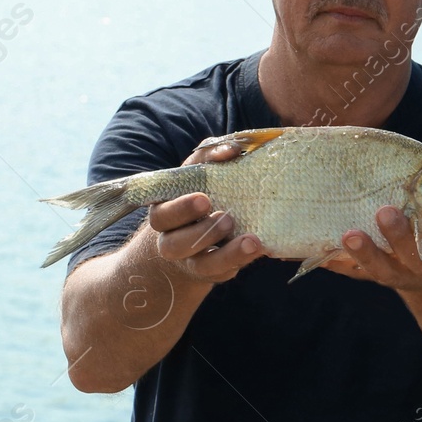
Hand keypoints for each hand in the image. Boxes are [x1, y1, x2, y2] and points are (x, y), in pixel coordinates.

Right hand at [147, 140, 262, 283]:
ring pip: (203, 264)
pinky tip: (259, 248)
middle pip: (176, 244)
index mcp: (163, 214)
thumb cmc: (197, 194)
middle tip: (226, 218)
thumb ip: (209, 155)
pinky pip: (224, 273)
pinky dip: (241, 261)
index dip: (182, 208)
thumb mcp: (197, 172)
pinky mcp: (214, 272)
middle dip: (201, 233)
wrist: (195, 233)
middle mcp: (172, 241)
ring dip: (228, 253)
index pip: (163, 214)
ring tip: (251, 240)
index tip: (204, 199)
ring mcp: (192, 261)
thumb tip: (233, 148)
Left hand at [324, 139, 421, 291]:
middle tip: (385, 211)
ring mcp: (403, 274)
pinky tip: (324, 252)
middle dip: (401, 236)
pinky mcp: (376, 277)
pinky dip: (339, 263)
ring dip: (367, 253)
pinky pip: (356, 273)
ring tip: (350, 234)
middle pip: (419, 256)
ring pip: (385, 271)